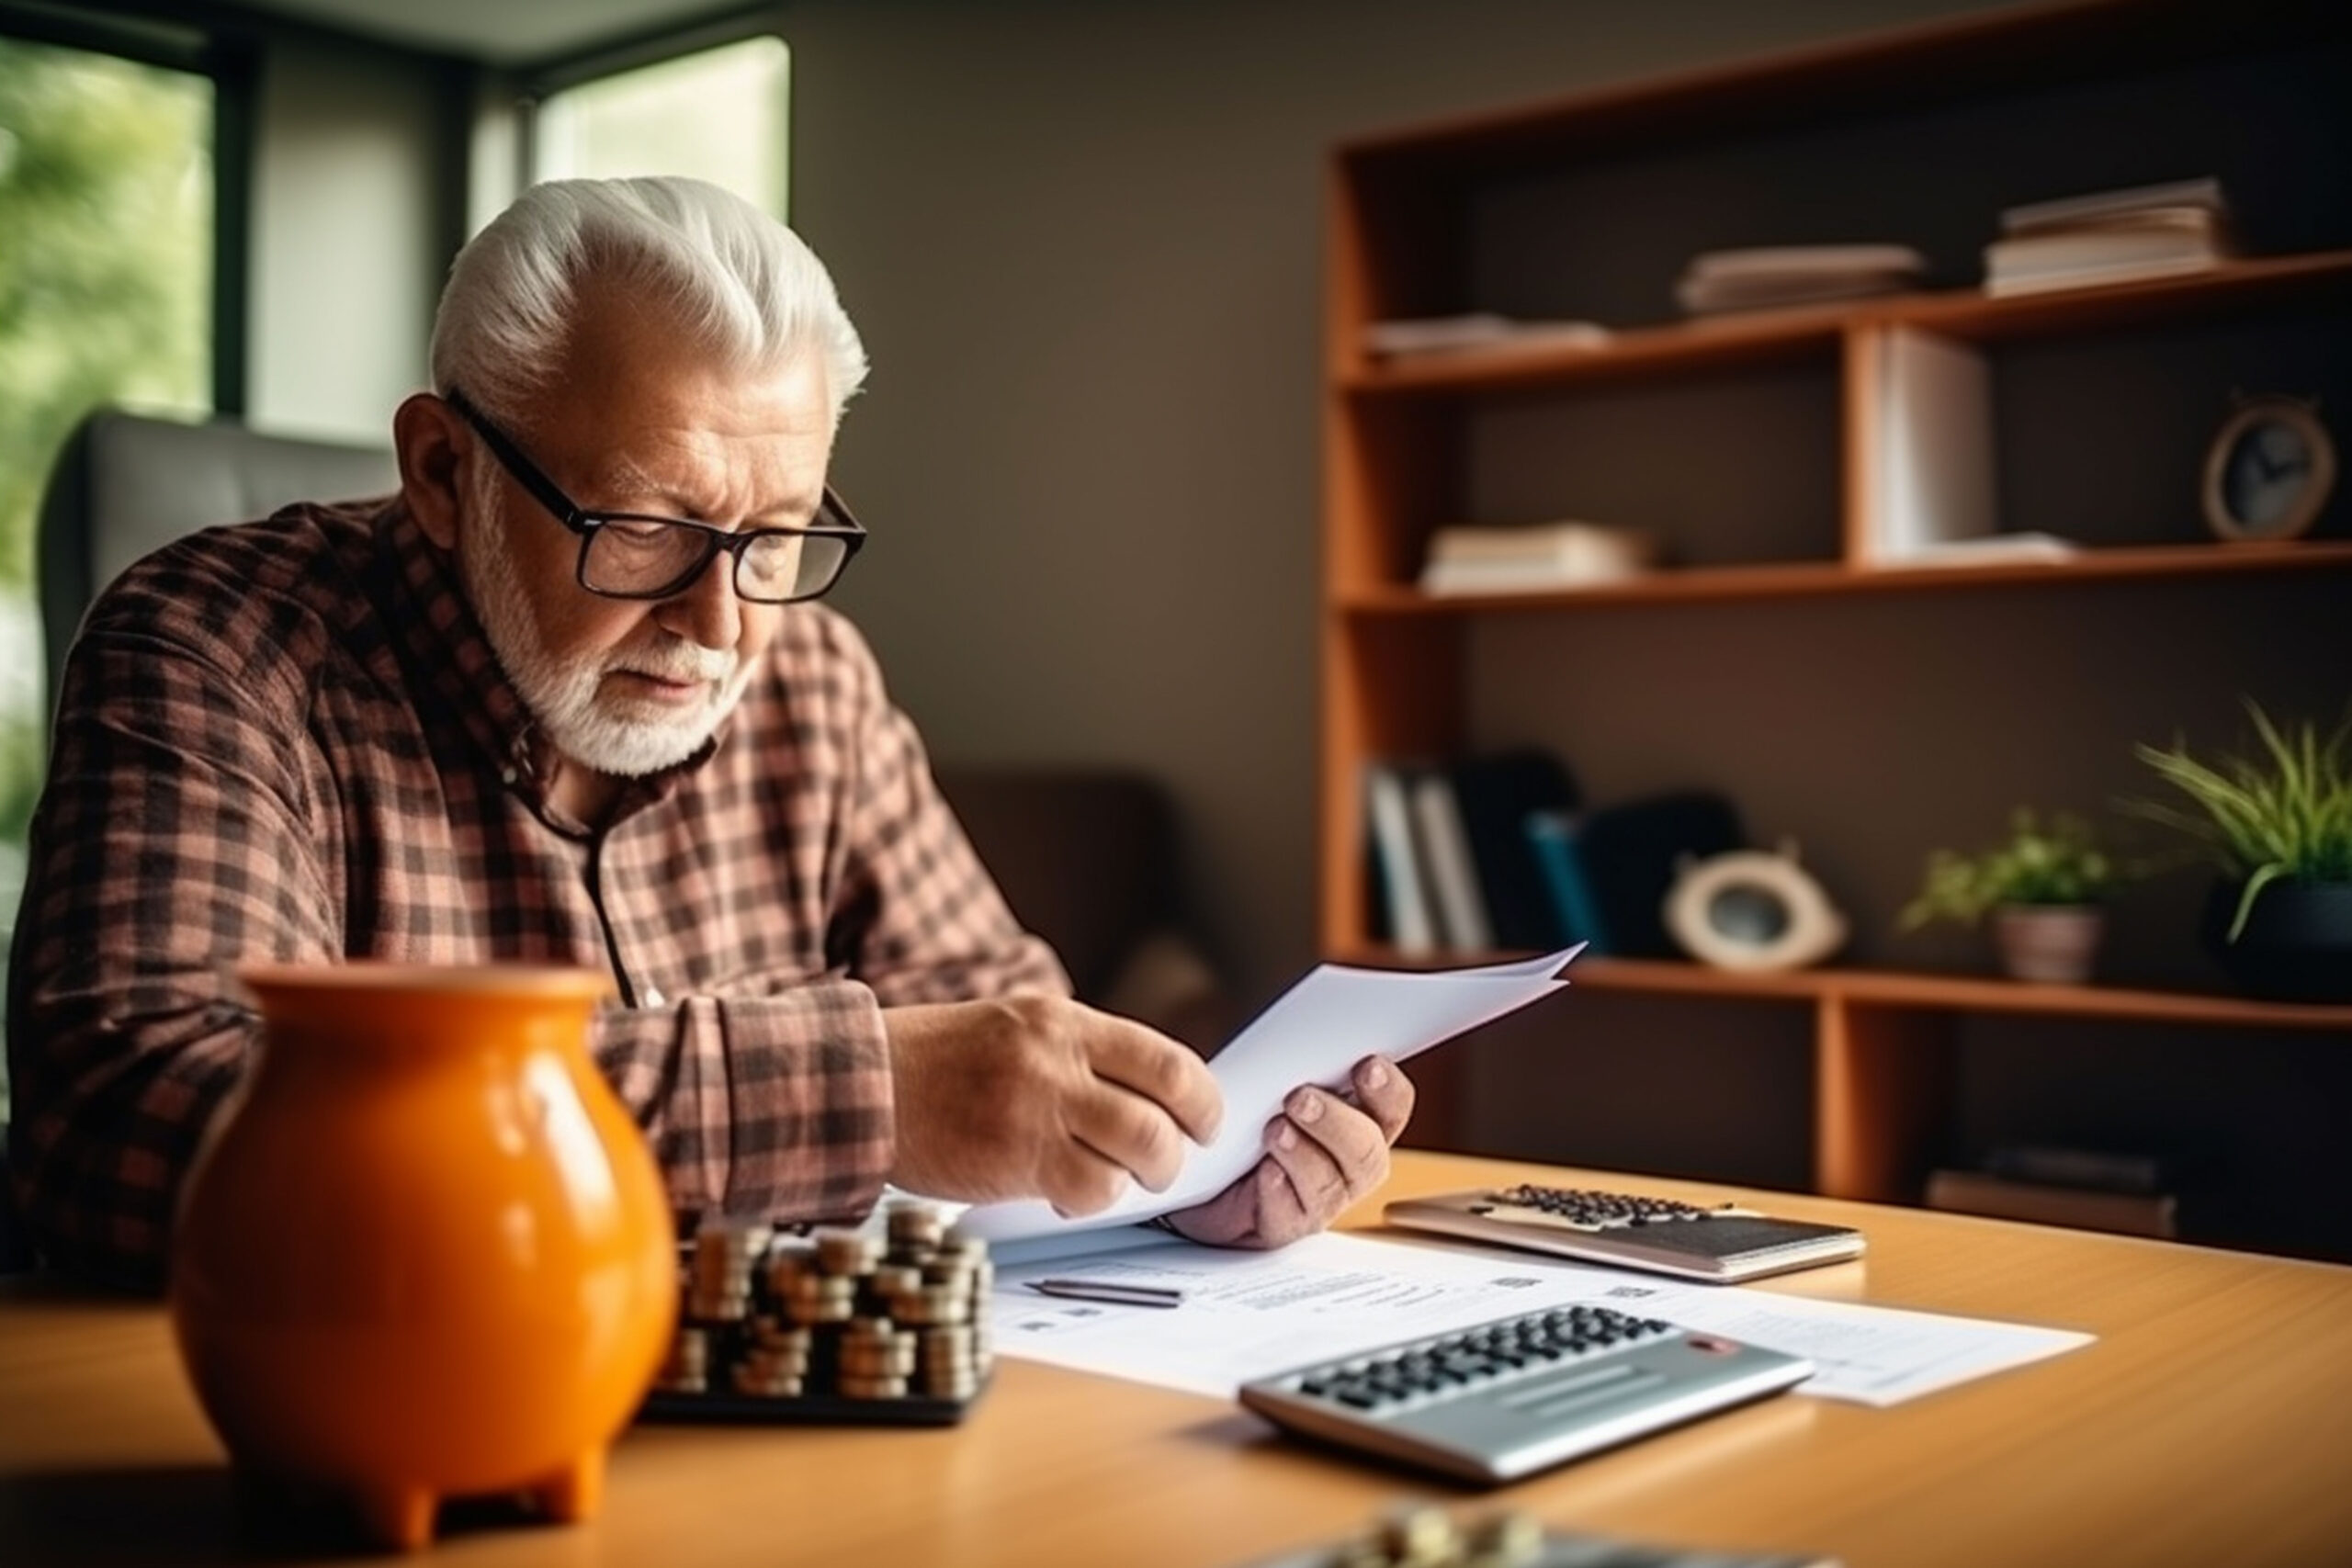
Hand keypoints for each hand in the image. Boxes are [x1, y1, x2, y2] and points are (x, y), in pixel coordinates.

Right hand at [884, 995, 1221, 1215]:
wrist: (860, 1085)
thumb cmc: (938, 1065)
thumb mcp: (1016, 1031)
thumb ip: (1080, 1056)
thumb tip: (1152, 1101)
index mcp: (1062, 1021)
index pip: (1166, 1059)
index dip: (1201, 1100)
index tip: (1205, 1122)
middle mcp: (1056, 1058)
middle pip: (1162, 1111)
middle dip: (1179, 1150)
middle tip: (1165, 1165)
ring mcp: (1035, 1107)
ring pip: (1136, 1152)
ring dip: (1140, 1179)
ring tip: (1115, 1181)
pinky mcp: (1013, 1157)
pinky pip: (1089, 1189)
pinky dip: (1091, 1198)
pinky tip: (1064, 1190)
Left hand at [1161, 1056, 1413, 1248]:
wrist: (1201, 1174)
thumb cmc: (1247, 1119)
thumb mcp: (1274, 1082)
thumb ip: (1301, 1066)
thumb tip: (1306, 1037)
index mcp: (1359, 1119)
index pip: (1392, 1105)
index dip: (1387, 1088)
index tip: (1367, 1065)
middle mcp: (1349, 1163)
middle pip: (1367, 1150)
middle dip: (1336, 1121)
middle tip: (1300, 1097)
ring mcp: (1319, 1199)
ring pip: (1330, 1184)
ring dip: (1304, 1153)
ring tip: (1274, 1129)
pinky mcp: (1283, 1226)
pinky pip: (1289, 1213)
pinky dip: (1277, 1190)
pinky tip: (1265, 1172)